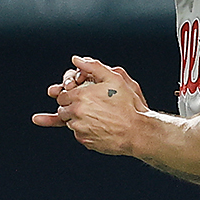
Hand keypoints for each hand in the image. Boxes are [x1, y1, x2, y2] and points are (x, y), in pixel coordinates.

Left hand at [32, 55, 148, 155]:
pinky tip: (100, 126)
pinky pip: (78, 134)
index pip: (62, 95)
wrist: (136, 130)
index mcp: (80, 96)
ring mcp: (79, 128)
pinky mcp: (84, 140)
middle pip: (63, 110)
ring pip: (69, 123)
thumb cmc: (128, 104)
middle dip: (72, 107)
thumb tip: (76, 59)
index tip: (82, 96)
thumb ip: (93, 66)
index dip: (72, 94)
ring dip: (77, 119)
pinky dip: (85, 131)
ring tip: (97, 116)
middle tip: (89, 107)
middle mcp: (76, 112)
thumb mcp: (114, 79)